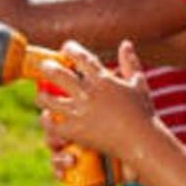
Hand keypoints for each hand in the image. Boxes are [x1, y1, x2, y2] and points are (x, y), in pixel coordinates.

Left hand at [35, 41, 159, 158]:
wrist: (141, 141)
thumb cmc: (142, 113)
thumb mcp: (138, 84)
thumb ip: (130, 63)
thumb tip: (125, 43)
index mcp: (102, 79)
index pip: (80, 57)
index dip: (69, 49)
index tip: (65, 48)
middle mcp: (88, 93)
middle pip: (56, 73)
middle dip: (47, 66)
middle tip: (45, 66)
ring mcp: (79, 112)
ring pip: (48, 99)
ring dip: (42, 95)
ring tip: (42, 95)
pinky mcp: (75, 131)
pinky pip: (51, 124)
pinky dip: (46, 120)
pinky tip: (48, 116)